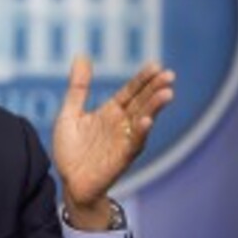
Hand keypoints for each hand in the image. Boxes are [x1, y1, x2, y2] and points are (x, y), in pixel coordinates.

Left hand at [53, 56, 174, 229]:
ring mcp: (123, 141)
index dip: (142, 79)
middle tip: (169, 75)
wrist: (68, 181)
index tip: (156, 64)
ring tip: (167, 93)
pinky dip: (141, 132)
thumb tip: (81, 56)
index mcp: (111, 112)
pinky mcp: (120, 159)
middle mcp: (121, 125)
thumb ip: (78, 88)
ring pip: (143, 121)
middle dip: (155, 89)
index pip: (131, 92)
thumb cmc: (70, 149)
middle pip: (141, 103)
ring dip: (154, 108)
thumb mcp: (70, 113)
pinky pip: (133, 144)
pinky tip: (148, 121)